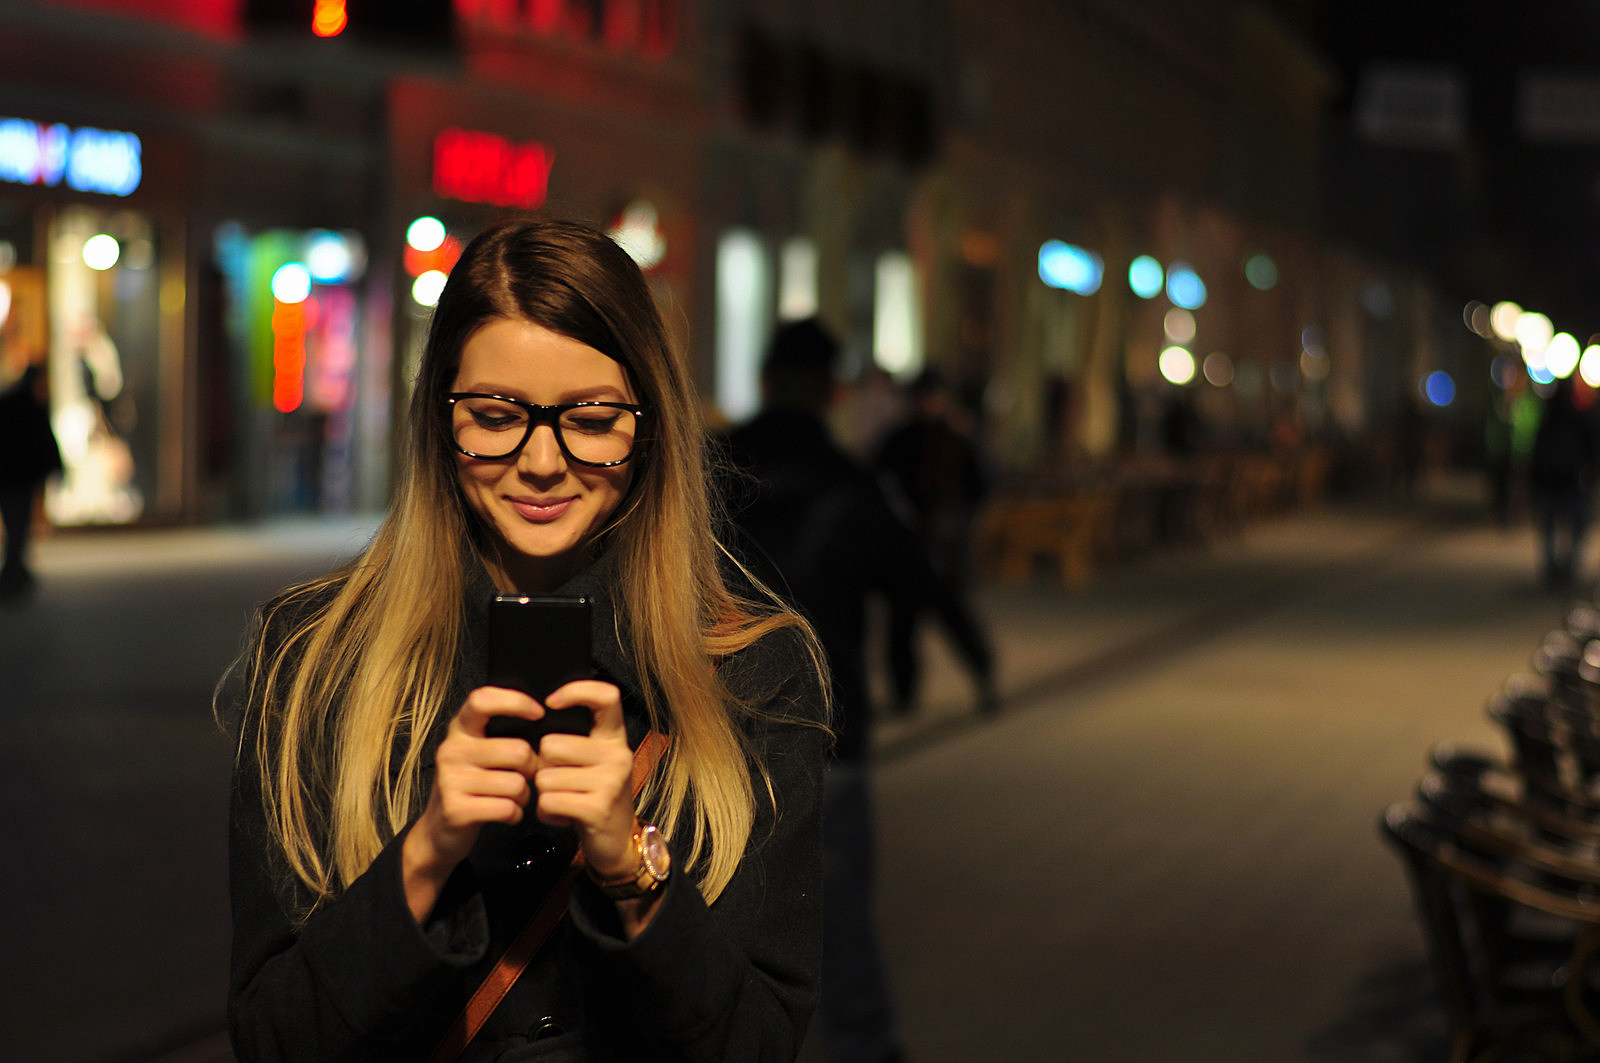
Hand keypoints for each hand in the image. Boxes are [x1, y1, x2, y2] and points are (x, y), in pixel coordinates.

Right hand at [401, 685, 542, 921]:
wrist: (439, 831)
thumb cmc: (471, 785)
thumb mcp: (478, 751)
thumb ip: (501, 733)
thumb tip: (542, 719)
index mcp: (459, 730)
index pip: (484, 700)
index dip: (516, 701)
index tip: (539, 713)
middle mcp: (451, 750)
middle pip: (519, 751)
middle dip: (532, 769)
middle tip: (524, 778)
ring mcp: (450, 780)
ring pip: (517, 784)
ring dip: (524, 796)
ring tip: (512, 798)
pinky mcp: (456, 809)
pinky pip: (507, 808)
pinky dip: (515, 814)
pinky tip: (506, 813)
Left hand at [531, 679, 637, 879]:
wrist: (617, 841)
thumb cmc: (595, 795)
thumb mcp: (594, 761)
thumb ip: (574, 739)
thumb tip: (535, 716)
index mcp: (614, 738)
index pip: (605, 696)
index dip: (576, 690)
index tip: (551, 702)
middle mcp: (617, 754)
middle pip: (551, 745)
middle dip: (543, 767)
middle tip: (561, 783)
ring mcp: (611, 781)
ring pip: (545, 777)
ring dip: (544, 795)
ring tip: (564, 801)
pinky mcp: (599, 807)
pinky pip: (549, 801)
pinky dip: (547, 813)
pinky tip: (563, 816)